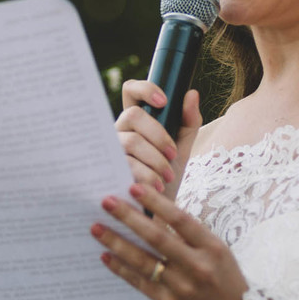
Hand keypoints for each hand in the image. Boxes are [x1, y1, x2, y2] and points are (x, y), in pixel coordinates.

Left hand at [92, 183, 247, 299]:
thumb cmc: (225, 279)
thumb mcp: (216, 251)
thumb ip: (188, 234)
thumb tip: (152, 213)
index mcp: (211, 247)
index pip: (180, 219)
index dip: (156, 202)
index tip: (134, 187)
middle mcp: (197, 266)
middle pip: (156, 237)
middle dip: (128, 217)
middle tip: (106, 201)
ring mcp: (181, 287)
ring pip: (142, 260)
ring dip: (116, 242)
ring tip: (97, 228)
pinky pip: (139, 282)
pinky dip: (120, 268)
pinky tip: (106, 256)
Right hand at [116, 80, 201, 197]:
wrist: (158, 210)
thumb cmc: (167, 173)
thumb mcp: (182, 147)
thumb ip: (189, 121)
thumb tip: (192, 93)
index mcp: (137, 119)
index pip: (131, 90)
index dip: (145, 89)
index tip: (163, 101)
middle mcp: (120, 130)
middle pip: (133, 115)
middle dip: (158, 134)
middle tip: (173, 154)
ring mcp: (111, 149)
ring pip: (131, 141)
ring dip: (155, 159)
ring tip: (167, 176)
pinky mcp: (107, 169)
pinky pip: (125, 165)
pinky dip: (146, 175)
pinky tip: (157, 185)